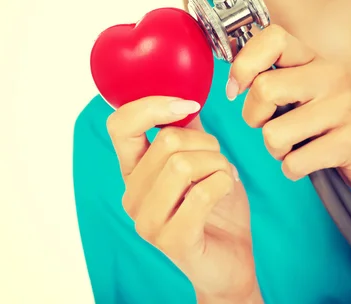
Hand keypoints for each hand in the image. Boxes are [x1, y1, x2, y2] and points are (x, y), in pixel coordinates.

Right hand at [106, 97, 259, 301]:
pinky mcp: (171, 240)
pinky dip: (224, 183)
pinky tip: (226, 190)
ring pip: (183, 163)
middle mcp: (132, 195)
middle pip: (166, 141)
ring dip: (217, 164)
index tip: (188, 106)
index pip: (120, 125)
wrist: (230, 258)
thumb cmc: (216, 207)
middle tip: (219, 160)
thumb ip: (189, 130)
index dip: (153, 106)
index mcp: (134, 170)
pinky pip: (202, 193)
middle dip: (207, 143)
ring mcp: (147, 221)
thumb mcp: (202, 160)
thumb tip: (184, 92)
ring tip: (224, 176)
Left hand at [227, 25, 350, 200]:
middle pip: (264, 89)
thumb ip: (277, 80)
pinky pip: (294, 163)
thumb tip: (234, 80)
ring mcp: (344, 108)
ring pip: (273, 133)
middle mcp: (331, 76)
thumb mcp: (309, 93)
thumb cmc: (335, 127)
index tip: (237, 89)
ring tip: (298, 147)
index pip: (272, 37)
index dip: (243, 64)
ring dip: (276, 150)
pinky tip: (311, 163)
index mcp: (316, 60)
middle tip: (272, 127)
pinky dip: (293, 170)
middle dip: (254, 118)